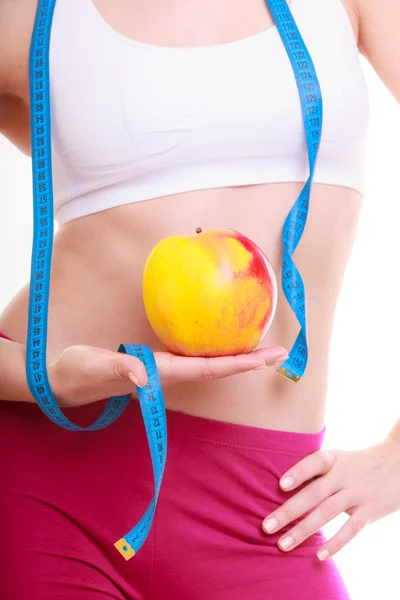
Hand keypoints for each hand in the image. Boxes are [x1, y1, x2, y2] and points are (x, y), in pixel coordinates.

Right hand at [48, 343, 287, 406]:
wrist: (63, 381)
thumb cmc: (78, 373)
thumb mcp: (94, 366)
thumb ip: (118, 369)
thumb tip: (142, 375)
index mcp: (163, 373)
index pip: (211, 369)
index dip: (242, 363)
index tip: (270, 358)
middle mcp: (169, 373)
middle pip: (219, 367)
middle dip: (251, 361)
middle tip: (282, 351)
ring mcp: (163, 369)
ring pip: (209, 362)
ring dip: (237, 356)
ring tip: (262, 346)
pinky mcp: (154, 361)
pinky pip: (193, 353)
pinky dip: (214, 347)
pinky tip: (220, 336)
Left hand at [262, 439, 399, 560]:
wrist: (398, 463)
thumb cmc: (357, 464)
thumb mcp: (338, 458)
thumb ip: (316, 470)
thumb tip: (281, 485)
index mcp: (334, 459)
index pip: (314, 463)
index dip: (298, 473)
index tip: (280, 485)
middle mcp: (344, 476)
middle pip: (314, 494)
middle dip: (289, 511)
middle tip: (266, 526)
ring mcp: (357, 494)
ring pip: (327, 513)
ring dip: (303, 530)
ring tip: (283, 545)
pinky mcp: (370, 511)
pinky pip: (351, 529)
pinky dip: (336, 543)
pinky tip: (319, 555)